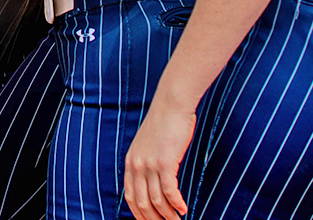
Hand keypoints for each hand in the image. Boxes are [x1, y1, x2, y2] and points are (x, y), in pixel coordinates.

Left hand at [123, 96, 196, 219]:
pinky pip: (169, 191)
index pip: (130, 197)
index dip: (138, 214)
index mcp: (131, 162)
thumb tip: (153, 180)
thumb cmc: (165, 122)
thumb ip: (147, 161)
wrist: (171, 104)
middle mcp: (137, 165)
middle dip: (153, 219)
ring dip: (167, 215)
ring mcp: (149, 164)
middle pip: (141, 203)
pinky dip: (176, 204)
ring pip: (156, 200)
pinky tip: (183, 209)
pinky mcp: (164, 162)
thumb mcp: (148, 144)